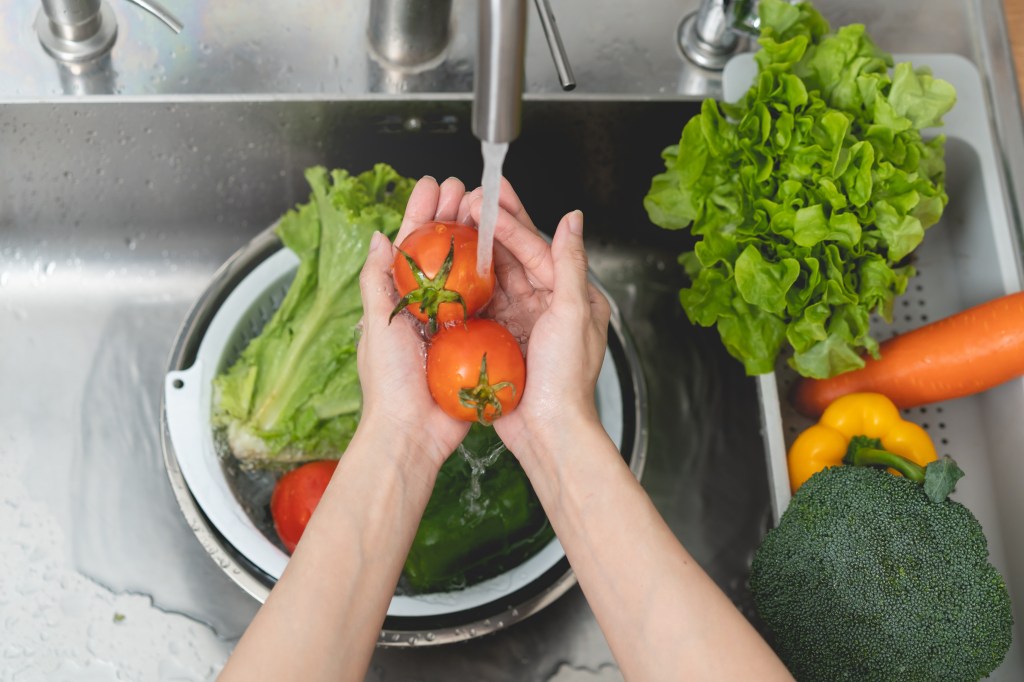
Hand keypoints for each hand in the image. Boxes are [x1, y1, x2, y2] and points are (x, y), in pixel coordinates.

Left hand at [356, 176, 472, 468]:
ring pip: (465, 274)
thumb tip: (377, 238)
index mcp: (397, 302)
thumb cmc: (389, 387)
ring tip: (487, 213)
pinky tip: (506, 260)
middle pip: (440, 253)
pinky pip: (487, 307)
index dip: (420, 214)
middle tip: (465, 190)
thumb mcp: (376, 326)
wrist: (414, 435)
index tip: (433, 186)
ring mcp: (450, 325)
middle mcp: (424, 309)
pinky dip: (495, 282)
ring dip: (475, 242)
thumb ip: (377, 282)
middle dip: (451, 218)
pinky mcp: (473, 344)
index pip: (409, 247)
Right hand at [464, 179, 612, 461]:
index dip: (510, 222)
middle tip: (466, 198)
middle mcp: (548, 305)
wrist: (549, 433)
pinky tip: (449, 267)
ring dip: (476, 251)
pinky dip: (467, 285)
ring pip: (496, 277)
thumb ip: (570, 263)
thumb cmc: (566, 378)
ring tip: (453, 223)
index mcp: (571, 295)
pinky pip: (482, 304)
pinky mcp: (501, 339)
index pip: (537, 249)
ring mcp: (522, 322)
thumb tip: (572, 218)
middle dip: (491, 227)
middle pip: (515, 257)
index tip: (485, 199)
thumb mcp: (573, 314)